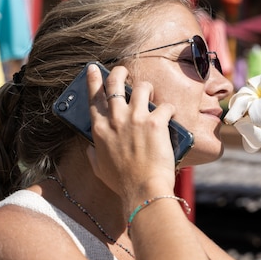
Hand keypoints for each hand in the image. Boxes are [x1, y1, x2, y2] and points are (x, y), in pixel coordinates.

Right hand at [85, 64, 176, 204]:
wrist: (143, 190)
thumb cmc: (122, 183)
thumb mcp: (98, 168)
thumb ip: (92, 154)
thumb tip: (89, 148)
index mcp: (100, 129)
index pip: (94, 97)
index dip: (93, 80)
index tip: (93, 69)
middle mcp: (116, 119)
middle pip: (115, 83)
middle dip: (119, 72)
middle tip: (123, 70)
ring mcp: (135, 118)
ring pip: (141, 87)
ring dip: (147, 89)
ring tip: (152, 96)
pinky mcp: (155, 122)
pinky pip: (165, 105)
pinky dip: (169, 109)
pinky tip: (171, 116)